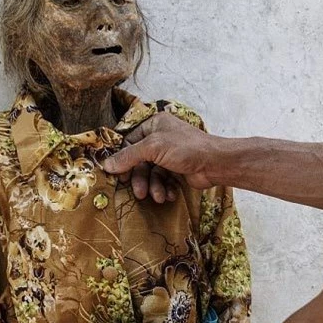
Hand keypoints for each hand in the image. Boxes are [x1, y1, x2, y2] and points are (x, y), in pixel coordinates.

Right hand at [103, 112, 221, 199]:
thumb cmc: (187, 149)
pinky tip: (170, 195)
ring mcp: (170, 155)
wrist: (216, 164)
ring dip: (153, 187)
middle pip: (140, 161)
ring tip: (159, 196)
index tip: (118, 175)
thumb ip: (129, 156)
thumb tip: (106, 164)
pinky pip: (164, 181)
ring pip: (151, 174)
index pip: (129, 142)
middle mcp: (161, 138)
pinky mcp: (178, 170)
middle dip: (140, 179)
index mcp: (154, 125)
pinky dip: (165, 189)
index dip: (123, 160)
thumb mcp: (153, 147)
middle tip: (139, 193)